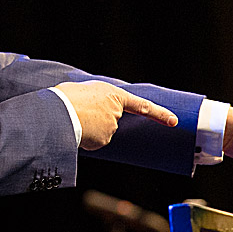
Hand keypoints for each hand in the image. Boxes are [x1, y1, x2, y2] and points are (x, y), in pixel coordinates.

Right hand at [55, 80, 177, 149]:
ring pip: (102, 132)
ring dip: (91, 129)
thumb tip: (94, 111)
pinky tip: (77, 130)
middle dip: (100, 120)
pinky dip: (86, 138)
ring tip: (74, 120)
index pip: (142, 105)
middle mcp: (116, 112)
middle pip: (112, 120)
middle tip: (83, 114)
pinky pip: (95, 141)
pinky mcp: (103, 141)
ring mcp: (111, 128)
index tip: (174, 121)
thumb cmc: (66, 97)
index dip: (159, 113)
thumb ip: (97, 99)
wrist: (58, 111)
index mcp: (113, 94)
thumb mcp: (84, 90)